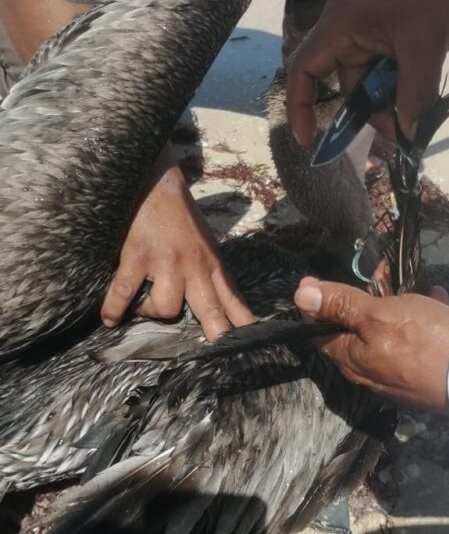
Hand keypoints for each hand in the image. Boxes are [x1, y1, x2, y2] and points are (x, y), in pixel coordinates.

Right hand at [101, 150, 254, 338]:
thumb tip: (216, 302)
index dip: (242, 322)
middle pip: (209, 309)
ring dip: (151, 313)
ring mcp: (166, 262)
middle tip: (217, 352)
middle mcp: (193, 266)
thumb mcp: (206, 243)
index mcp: (211, 264)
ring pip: (165, 307)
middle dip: (215, 333)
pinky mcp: (138, 256)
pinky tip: (110, 319)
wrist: (156, 181)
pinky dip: (115, 308)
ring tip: (142, 309)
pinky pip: (125, 290)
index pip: (232, 298)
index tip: (253, 342)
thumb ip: (209, 271)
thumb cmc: (181, 215)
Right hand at [286, 0, 448, 145]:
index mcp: (340, 23)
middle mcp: (346, 27)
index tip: (309, 139)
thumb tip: (409, 133)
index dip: (300, 105)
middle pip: (346, 82)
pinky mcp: (388, 30)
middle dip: (371, 110)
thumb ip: (414, 93)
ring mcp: (367, 28)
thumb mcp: (424, 44)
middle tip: (404, 131)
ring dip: (390, 98)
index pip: (304, 69)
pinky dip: (400, 83)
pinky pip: (386, 66)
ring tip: (418, 114)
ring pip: (370, 78)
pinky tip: (420, 95)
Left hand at [294, 277, 448, 411]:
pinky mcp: (421, 375)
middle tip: (376, 274)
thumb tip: (300, 295)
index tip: (317, 278)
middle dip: (361, 299)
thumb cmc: (424, 341)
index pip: (319, 330)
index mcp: (351, 359)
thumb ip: (341, 305)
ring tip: (410, 284)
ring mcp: (396, 376)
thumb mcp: (379, 314)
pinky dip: (418, 319)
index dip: (316, 302)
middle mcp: (367, 372)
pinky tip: (435, 300)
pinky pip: (411, 342)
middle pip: (353, 330)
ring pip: (385, 333)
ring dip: (393, 306)